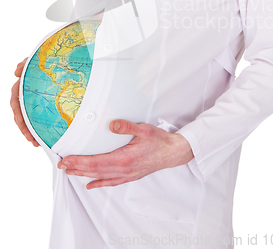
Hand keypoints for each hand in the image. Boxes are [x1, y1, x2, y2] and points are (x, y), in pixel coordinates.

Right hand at [10, 58, 39, 146]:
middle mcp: (27, 93)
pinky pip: (40, 115)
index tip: (21, 123)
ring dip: (31, 130)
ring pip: (30, 117)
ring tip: (37, 142)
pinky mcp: (46, 101)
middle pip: (22, 114)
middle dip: (25, 128)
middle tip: (32, 139)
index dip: (17, 114)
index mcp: (22, 85)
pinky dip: (40, 126)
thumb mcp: (34, 60)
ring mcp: (35, 98)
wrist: (60, 59)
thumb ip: (25, 64)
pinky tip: (45, 135)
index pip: (16, 102)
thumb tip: (15, 72)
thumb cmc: (44, 59)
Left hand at [58, 119, 193, 189]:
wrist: (173, 153)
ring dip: (84, 174)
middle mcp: (124, 170)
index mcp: (124, 158)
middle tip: (62, 165)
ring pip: (101, 177)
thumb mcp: (144, 129)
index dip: (79, 161)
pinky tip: (91, 184)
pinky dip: (99, 183)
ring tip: (70, 172)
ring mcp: (127, 175)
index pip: (95, 162)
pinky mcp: (130, 176)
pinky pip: (112, 182)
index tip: (66, 159)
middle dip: (77, 168)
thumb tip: (111, 125)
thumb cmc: (159, 141)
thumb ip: (127, 127)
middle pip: (95, 171)